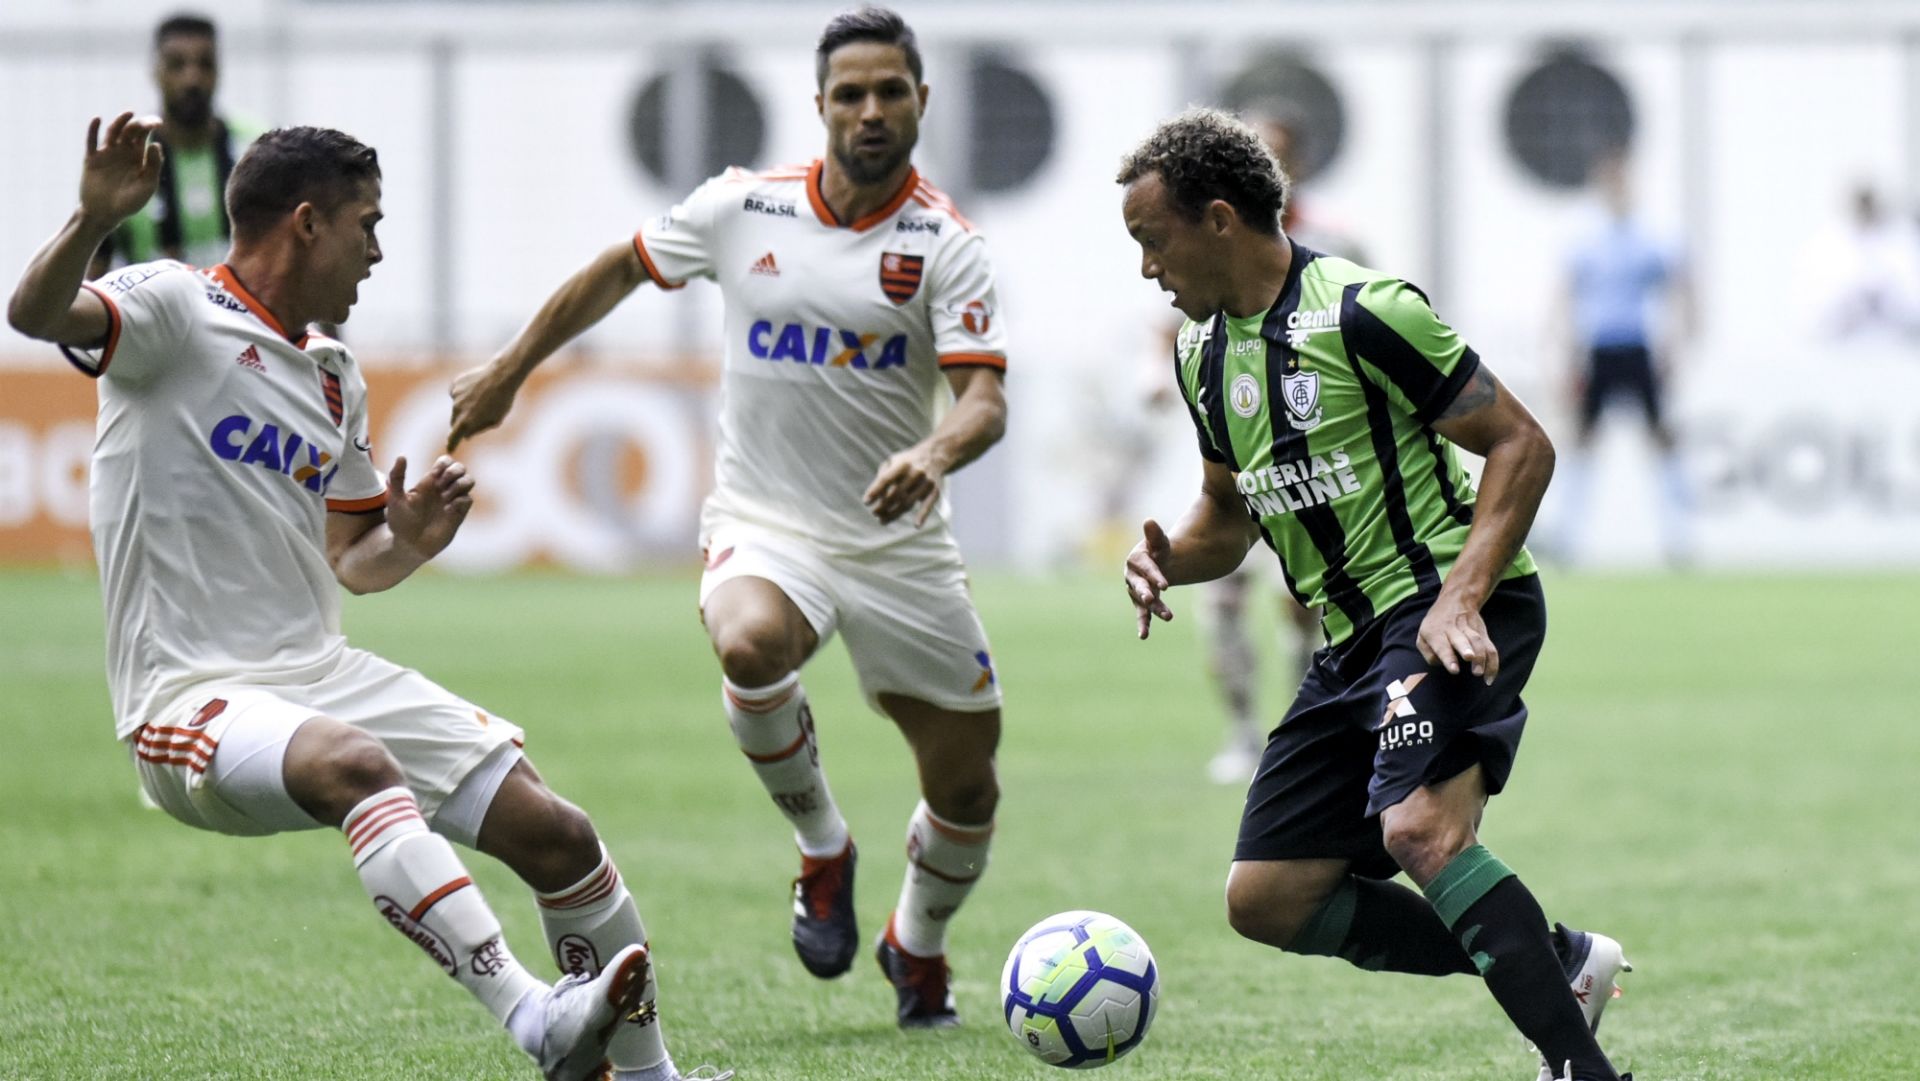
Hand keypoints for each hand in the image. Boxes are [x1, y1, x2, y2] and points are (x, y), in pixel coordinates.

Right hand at [80, 113, 163, 226]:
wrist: (105, 214)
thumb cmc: (129, 202)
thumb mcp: (147, 186)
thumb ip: (153, 166)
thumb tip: (156, 144)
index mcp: (137, 156)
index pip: (144, 135)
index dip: (150, 125)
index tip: (158, 122)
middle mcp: (122, 151)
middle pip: (130, 130)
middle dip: (139, 123)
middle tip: (147, 122)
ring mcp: (106, 154)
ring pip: (113, 132)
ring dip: (120, 122)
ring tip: (129, 113)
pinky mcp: (92, 159)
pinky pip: (91, 142)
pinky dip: (93, 129)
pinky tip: (97, 119)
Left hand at [382, 455, 474, 559]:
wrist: (409, 545)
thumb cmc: (400, 522)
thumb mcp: (394, 498)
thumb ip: (397, 477)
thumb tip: (402, 456)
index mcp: (430, 482)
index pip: (445, 462)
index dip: (444, 463)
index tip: (434, 474)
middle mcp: (443, 489)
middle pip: (460, 468)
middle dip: (454, 471)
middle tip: (442, 484)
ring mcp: (452, 501)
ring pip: (469, 481)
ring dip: (460, 484)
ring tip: (446, 496)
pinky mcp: (458, 514)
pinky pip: (468, 499)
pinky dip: (460, 501)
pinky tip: (448, 509)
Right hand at [447, 362, 521, 450]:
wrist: (502, 375)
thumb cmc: (503, 400)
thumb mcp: (495, 420)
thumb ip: (479, 429)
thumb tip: (467, 435)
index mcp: (467, 421)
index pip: (454, 437)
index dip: (451, 444)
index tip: (450, 449)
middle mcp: (457, 409)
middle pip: (454, 422)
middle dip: (461, 424)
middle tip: (474, 418)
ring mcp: (455, 396)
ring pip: (456, 407)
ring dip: (465, 407)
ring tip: (482, 400)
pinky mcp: (455, 384)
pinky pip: (457, 393)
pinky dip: (464, 394)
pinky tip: (477, 389)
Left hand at [863, 442, 947, 525]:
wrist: (935, 456)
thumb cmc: (907, 462)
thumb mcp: (893, 461)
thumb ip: (883, 475)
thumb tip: (876, 496)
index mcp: (903, 464)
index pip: (886, 479)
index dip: (875, 491)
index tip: (866, 502)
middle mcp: (916, 472)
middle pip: (896, 494)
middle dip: (883, 506)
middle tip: (874, 513)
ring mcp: (926, 482)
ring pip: (908, 502)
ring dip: (894, 514)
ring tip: (882, 520)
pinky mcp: (935, 491)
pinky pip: (928, 505)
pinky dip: (923, 515)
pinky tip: (916, 525)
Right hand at [1124, 519, 1174, 639]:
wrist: (1157, 562)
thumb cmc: (1159, 549)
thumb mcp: (1160, 541)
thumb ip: (1156, 534)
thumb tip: (1149, 521)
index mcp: (1136, 559)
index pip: (1145, 567)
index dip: (1154, 575)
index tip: (1165, 585)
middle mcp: (1133, 576)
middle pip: (1139, 586)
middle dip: (1145, 593)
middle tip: (1151, 599)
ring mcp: (1136, 591)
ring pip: (1143, 602)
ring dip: (1154, 610)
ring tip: (1168, 617)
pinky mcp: (1141, 603)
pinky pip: (1141, 614)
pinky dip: (1143, 624)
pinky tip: (1143, 636)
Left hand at [1416, 591, 1498, 683]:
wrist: (1456, 599)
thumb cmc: (1435, 624)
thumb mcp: (1422, 635)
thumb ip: (1428, 653)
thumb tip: (1441, 664)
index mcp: (1436, 631)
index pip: (1442, 645)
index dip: (1448, 657)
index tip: (1454, 669)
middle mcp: (1453, 630)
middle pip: (1462, 639)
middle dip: (1466, 649)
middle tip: (1469, 658)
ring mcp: (1470, 630)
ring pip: (1478, 642)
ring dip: (1481, 657)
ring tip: (1480, 673)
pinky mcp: (1482, 634)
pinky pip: (1490, 648)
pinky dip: (1492, 663)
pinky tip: (1489, 678)